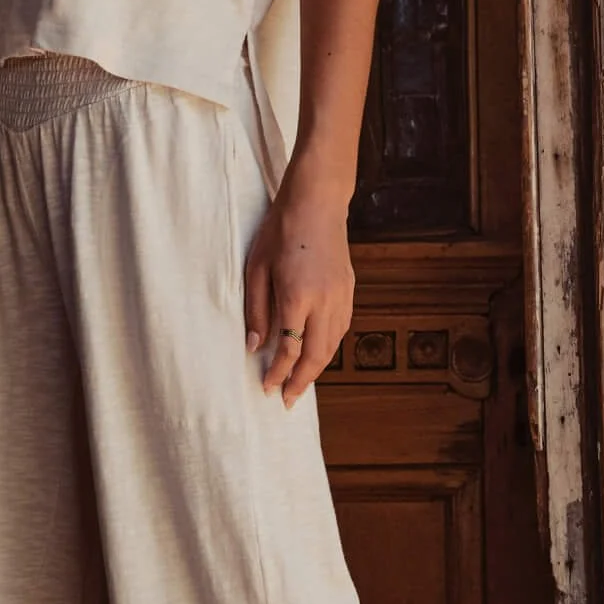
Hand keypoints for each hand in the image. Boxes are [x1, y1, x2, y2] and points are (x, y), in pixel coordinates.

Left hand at [243, 175, 353, 406]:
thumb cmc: (280, 231)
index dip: (277, 372)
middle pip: (316, 355)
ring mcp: (341, 296)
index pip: (289, 348)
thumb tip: (254, 345)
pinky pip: (341, 329)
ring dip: (317, 369)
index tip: (266, 387)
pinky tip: (317, 354)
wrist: (318, 202)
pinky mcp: (349, 289)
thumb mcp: (256, 268)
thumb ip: (256, 309)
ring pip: (332, 345)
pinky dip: (329, 348)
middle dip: (301, 382)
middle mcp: (325, 301)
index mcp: (298, 296)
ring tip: (301, 384)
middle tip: (287, 400)